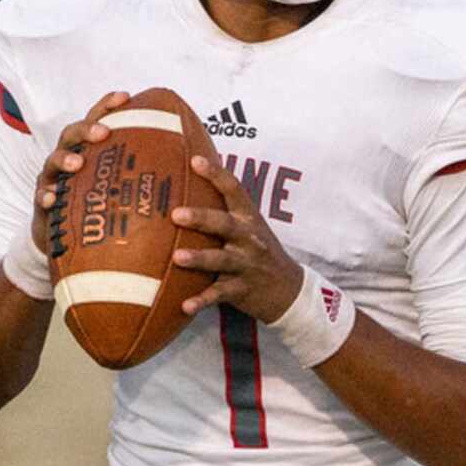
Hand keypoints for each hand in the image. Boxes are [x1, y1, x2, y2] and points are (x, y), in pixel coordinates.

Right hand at [31, 90, 130, 253]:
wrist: (65, 240)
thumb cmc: (97, 210)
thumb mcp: (120, 191)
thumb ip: (142, 177)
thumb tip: (183, 167)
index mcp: (87, 151)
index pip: (95, 121)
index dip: (107, 106)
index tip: (126, 97)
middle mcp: (67, 160)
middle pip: (71, 134)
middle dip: (86, 129)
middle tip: (103, 132)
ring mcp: (51, 180)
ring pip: (52, 162)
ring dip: (64, 159)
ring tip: (76, 164)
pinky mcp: (42, 204)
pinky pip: (40, 197)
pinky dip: (44, 196)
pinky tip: (50, 198)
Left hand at [171, 155, 303, 322]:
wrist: (289, 290)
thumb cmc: (259, 253)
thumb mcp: (250, 227)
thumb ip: (224, 211)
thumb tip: (188, 186)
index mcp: (249, 218)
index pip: (233, 190)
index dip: (215, 174)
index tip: (195, 160)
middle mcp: (249, 239)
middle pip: (224, 224)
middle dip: (201, 218)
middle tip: (176, 214)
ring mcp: (246, 265)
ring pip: (221, 260)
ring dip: (199, 258)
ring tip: (177, 257)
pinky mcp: (242, 290)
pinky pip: (219, 294)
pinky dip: (202, 300)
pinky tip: (185, 305)